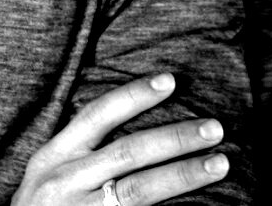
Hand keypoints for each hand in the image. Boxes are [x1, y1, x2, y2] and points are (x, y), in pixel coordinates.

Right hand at [12, 72, 229, 205]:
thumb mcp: (52, 172)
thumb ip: (85, 150)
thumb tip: (147, 126)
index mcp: (52, 157)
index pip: (97, 115)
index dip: (134, 95)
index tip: (171, 80)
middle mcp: (63, 183)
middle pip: (129, 153)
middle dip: (175, 137)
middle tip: (214, 128)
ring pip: (139, 190)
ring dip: (183, 175)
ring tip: (220, 164)